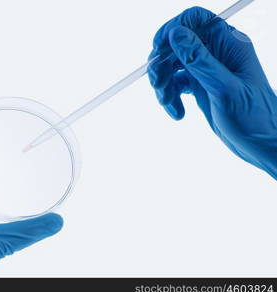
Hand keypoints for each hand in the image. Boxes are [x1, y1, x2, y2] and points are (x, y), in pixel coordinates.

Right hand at [148, 7, 276, 178]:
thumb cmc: (254, 117)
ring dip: (163, 85)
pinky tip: (177, 113)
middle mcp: (216, 53)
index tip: (158, 51)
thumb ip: (199, 60)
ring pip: (172, 66)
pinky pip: (176, 84)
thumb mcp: (224, 89)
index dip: (173, 29)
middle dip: (162, 65)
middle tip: (158, 86)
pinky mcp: (200, 86)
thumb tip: (176, 34)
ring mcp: (207, 70)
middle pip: (177, 44)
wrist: (261, 144)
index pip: (196, 20)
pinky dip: (170, 98)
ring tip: (168, 105)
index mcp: (229, 45)